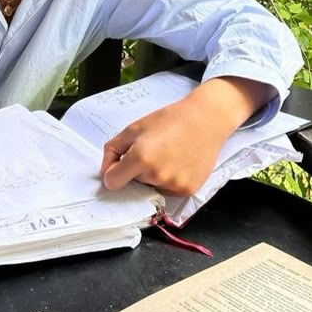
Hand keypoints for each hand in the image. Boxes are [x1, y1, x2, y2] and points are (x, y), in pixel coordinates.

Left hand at [100, 77, 272, 195]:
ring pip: (151, 188)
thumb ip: (112, 150)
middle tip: (153, 150)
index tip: (120, 164)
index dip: (113, 172)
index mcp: (141, 157)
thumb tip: (105, 172)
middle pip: (133, 183)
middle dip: (137, 170)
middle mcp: (157, 175)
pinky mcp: (188, 190)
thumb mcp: (134, 128)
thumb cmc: (170, 119)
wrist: (206, 119)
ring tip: (168, 155)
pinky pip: (168, 191)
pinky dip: (169, 181)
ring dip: (154, 176)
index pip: (112, 182)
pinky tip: (179, 163)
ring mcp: (174, 185)